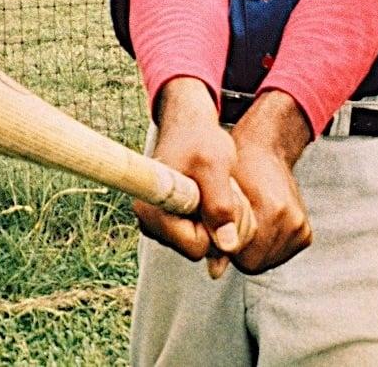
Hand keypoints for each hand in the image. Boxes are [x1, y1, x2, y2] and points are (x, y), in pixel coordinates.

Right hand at [132, 77, 252, 275]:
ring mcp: (158, 226)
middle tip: (222, 190)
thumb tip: (227, 245)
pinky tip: (208, 196)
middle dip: (219, 225)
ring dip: (217, 221)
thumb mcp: (216, 166)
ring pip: (203, 245)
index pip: (196, 247)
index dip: (215, 227)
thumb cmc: (200, 141)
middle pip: (200, 250)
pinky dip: (212, 220)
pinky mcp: (168, 225)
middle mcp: (150, 223)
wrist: (190, 127)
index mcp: (153, 211)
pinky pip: (200, 238)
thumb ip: (221, 205)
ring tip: (215, 190)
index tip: (220, 196)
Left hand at [226, 90, 313, 274]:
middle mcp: (290, 220)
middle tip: (232, 226)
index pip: (244, 258)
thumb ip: (216, 232)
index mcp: (270, 208)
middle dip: (240, 251)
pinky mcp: (306, 233)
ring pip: (268, 261)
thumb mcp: (219, 194)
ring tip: (247, 224)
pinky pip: (280, 254)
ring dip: (254, 249)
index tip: (221, 230)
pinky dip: (268, 246)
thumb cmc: (236, 170)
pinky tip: (261, 225)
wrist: (266, 151)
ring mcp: (300, 227)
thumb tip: (215, 273)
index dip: (227, 247)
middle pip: (256, 263)